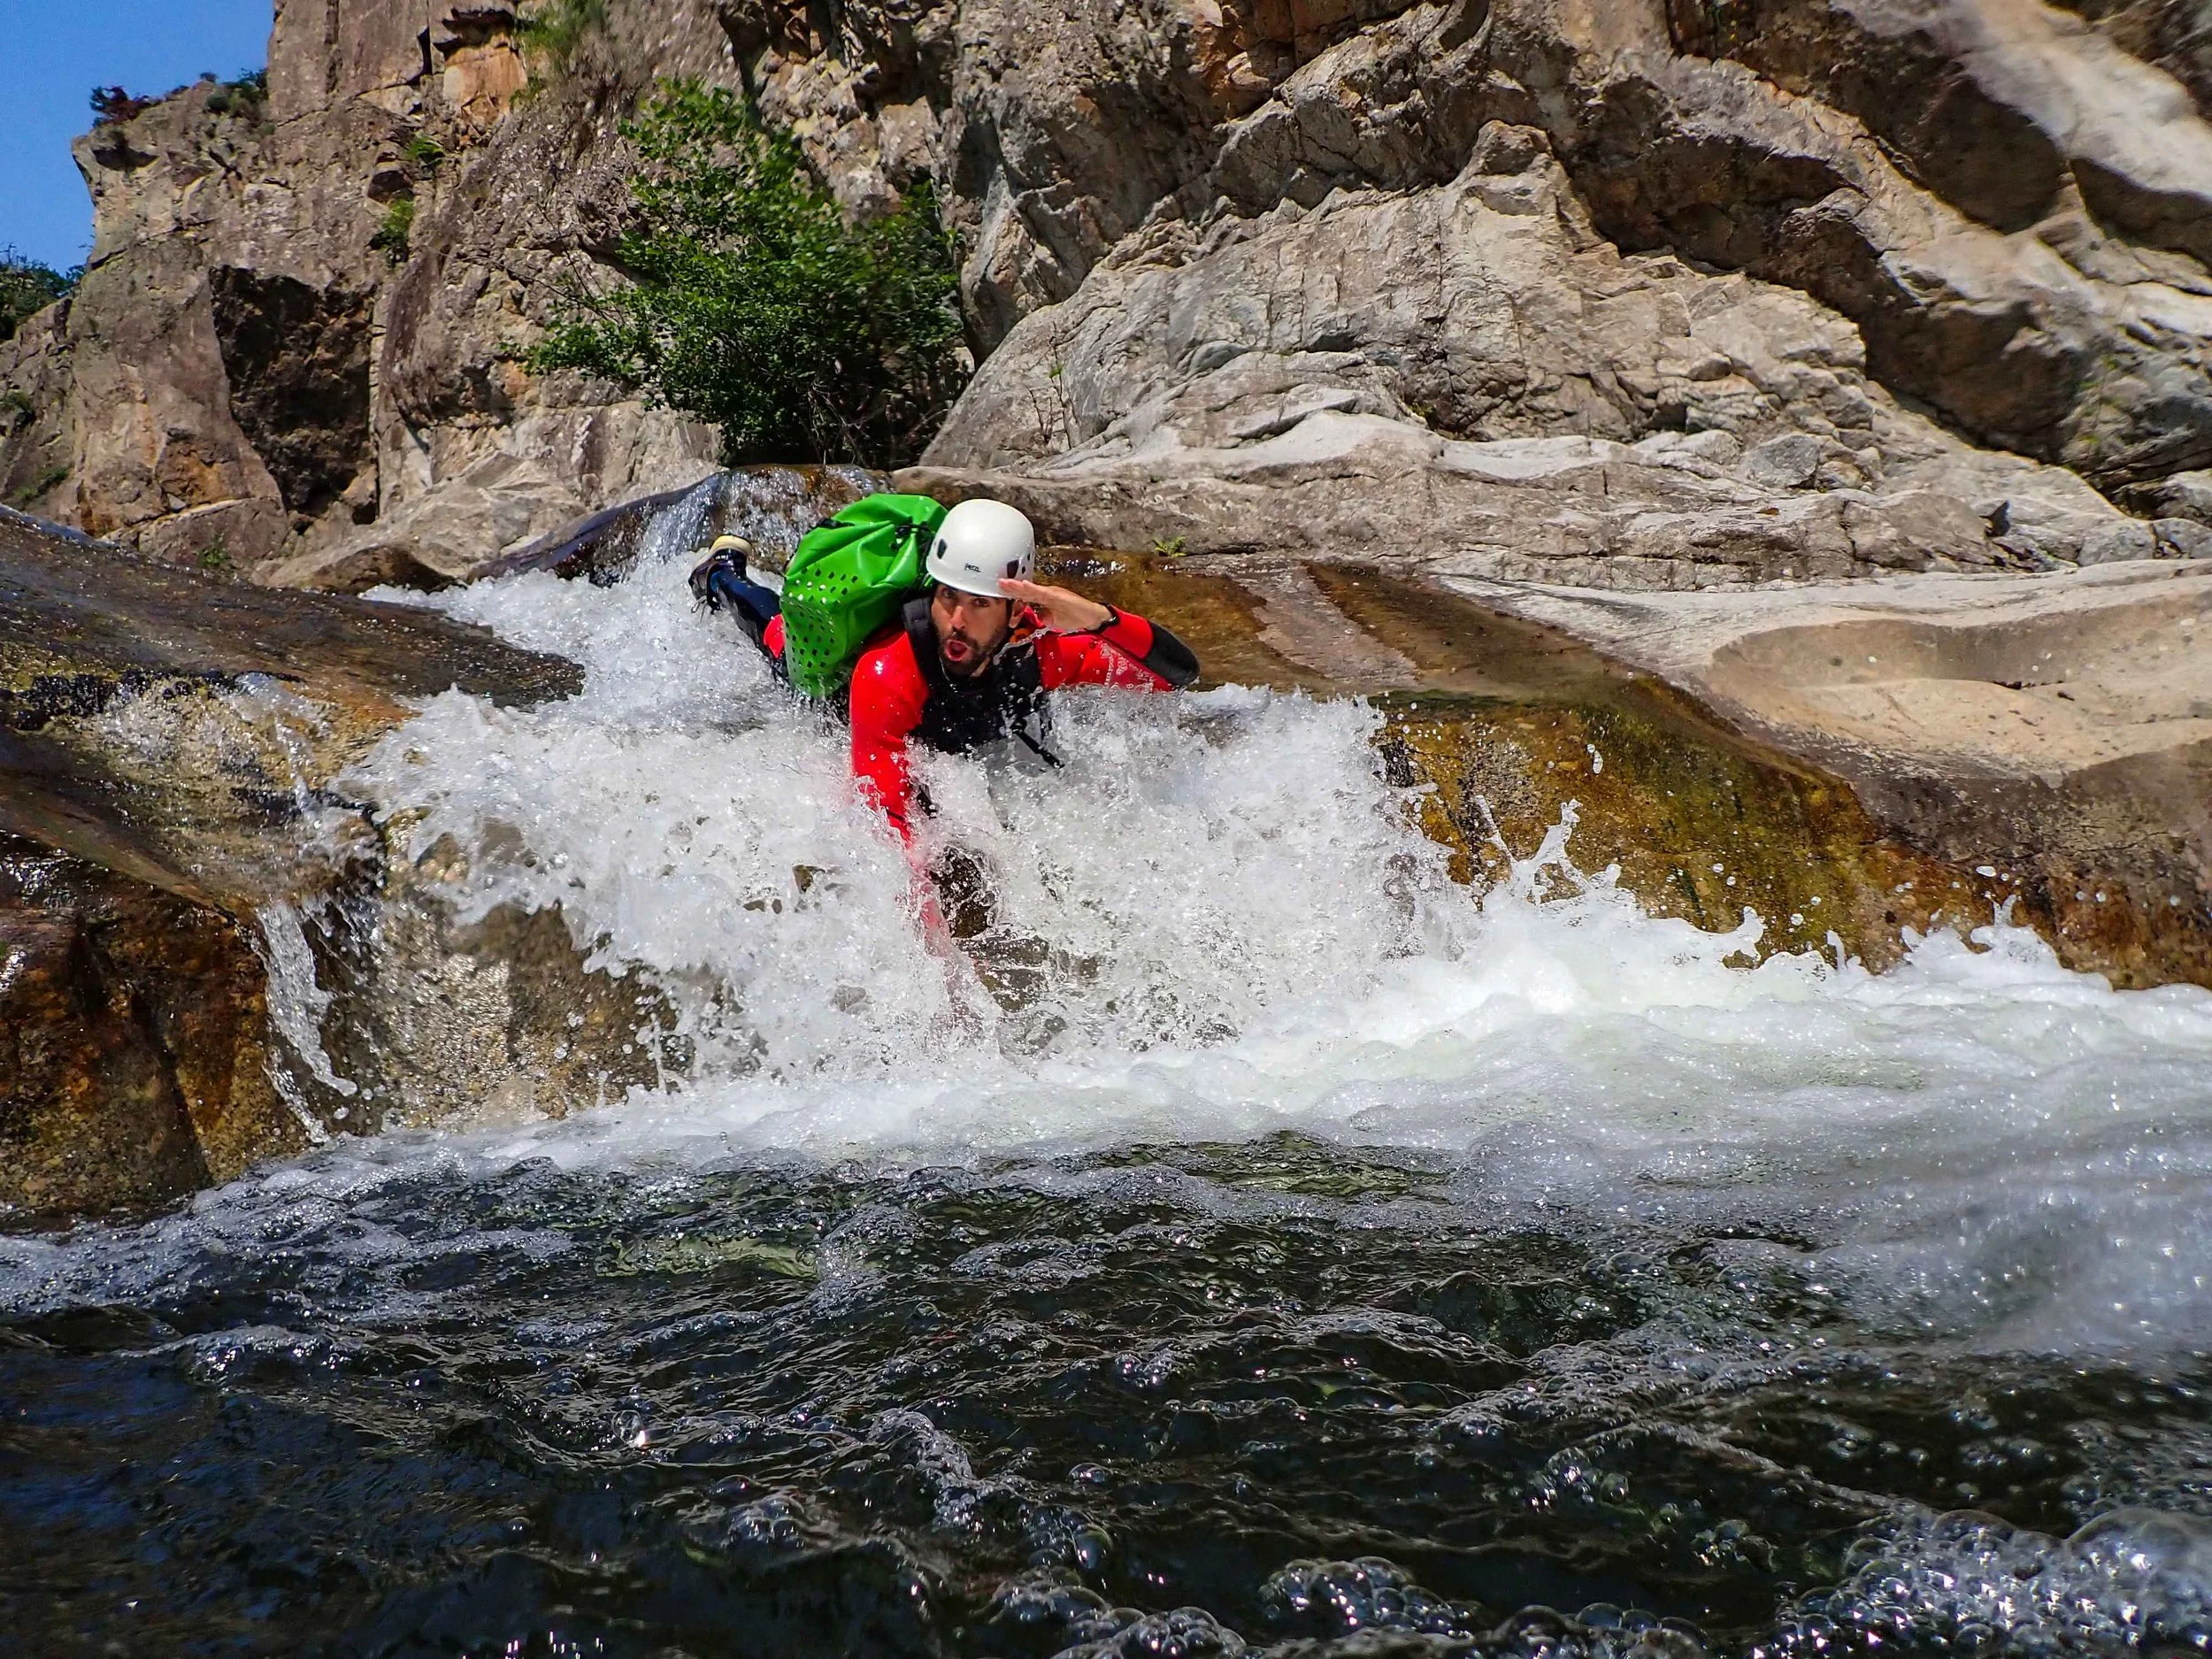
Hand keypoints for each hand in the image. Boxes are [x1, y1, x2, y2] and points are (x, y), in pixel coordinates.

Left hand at [998, 578, 1112, 632]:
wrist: (1091, 616)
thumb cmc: (1074, 617)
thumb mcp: (1053, 619)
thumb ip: (1042, 617)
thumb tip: (1033, 618)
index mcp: (1045, 598)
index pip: (1026, 595)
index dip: (1013, 593)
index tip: (1001, 591)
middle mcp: (1047, 593)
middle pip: (1026, 590)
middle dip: (1012, 587)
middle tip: (998, 583)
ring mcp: (1053, 593)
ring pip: (1032, 589)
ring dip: (1019, 586)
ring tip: (1007, 583)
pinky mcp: (1059, 596)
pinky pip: (1043, 593)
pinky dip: (1033, 589)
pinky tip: (1025, 586)